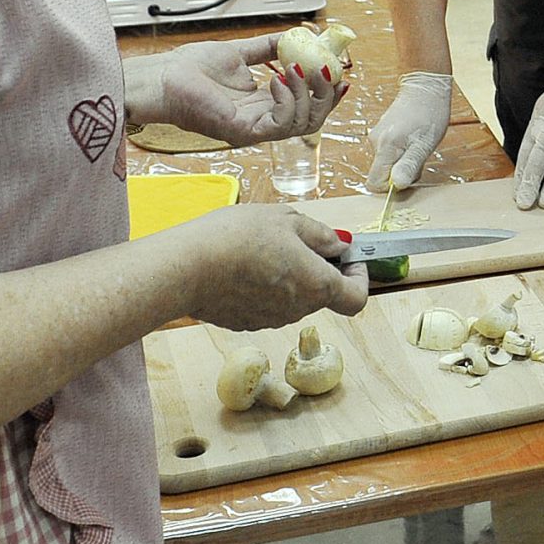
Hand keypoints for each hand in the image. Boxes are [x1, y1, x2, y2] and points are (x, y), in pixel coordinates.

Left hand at [124, 34, 344, 145]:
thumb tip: (297, 35)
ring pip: (303, 123)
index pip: (308, 106)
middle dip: (327, 94)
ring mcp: (254, 129)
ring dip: (308, 93)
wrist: (163, 77)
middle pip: (313, 119)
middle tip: (327, 69)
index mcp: (263, 105)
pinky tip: (278, 79)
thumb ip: (269, 48)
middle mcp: (262, 121)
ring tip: (297, 68)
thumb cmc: (190, 70)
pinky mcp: (243, 131)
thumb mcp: (240, 53)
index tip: (339, 69)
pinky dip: (287, 100)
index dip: (328, 91)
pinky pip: (281, 123)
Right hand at [164, 205, 370, 328]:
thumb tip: (339, 245)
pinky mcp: (244, 322)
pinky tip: (241, 265)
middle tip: (297, 239)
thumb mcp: (286, 220)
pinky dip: (262, 286)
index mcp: (318, 285)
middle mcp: (298, 310)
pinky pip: (264, 304)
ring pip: (292, 298)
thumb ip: (320, 235)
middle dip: (316, 268)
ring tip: (262, 246)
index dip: (359, 277)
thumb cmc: (238, 238)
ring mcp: (270, 320)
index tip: (348, 257)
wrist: (185, 267)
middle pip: (321, 293)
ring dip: (288, 276)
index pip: (356, 298)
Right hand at [367, 71, 453, 188]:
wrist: (426, 86)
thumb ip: (409, 165)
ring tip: (417, 144)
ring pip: (386, 163)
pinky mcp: (381, 133)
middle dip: (400, 172)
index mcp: (384, 147)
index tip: (409, 174)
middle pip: (382, 173)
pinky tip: (413, 139)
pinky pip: (388, 153)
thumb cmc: (429, 114)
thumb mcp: (424, 144)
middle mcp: (375, 142)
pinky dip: (401, 152)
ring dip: (402, 161)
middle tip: (418, 155)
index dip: (391, 186)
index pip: (374, 182)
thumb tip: (397, 185)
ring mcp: (376, 137)